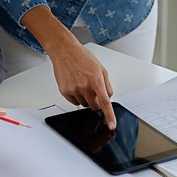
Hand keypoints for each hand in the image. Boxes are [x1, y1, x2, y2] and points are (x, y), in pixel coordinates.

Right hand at [20, 6, 115, 128]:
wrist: (64, 51)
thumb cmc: (82, 57)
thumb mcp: (101, 69)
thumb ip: (107, 85)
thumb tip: (108, 98)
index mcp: (96, 80)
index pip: (105, 102)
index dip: (109, 116)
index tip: (111, 125)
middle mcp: (84, 86)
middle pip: (94, 106)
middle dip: (96, 102)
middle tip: (93, 90)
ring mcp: (73, 90)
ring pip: (84, 105)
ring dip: (86, 98)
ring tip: (82, 83)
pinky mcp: (65, 92)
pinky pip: (74, 102)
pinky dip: (77, 97)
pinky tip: (75, 85)